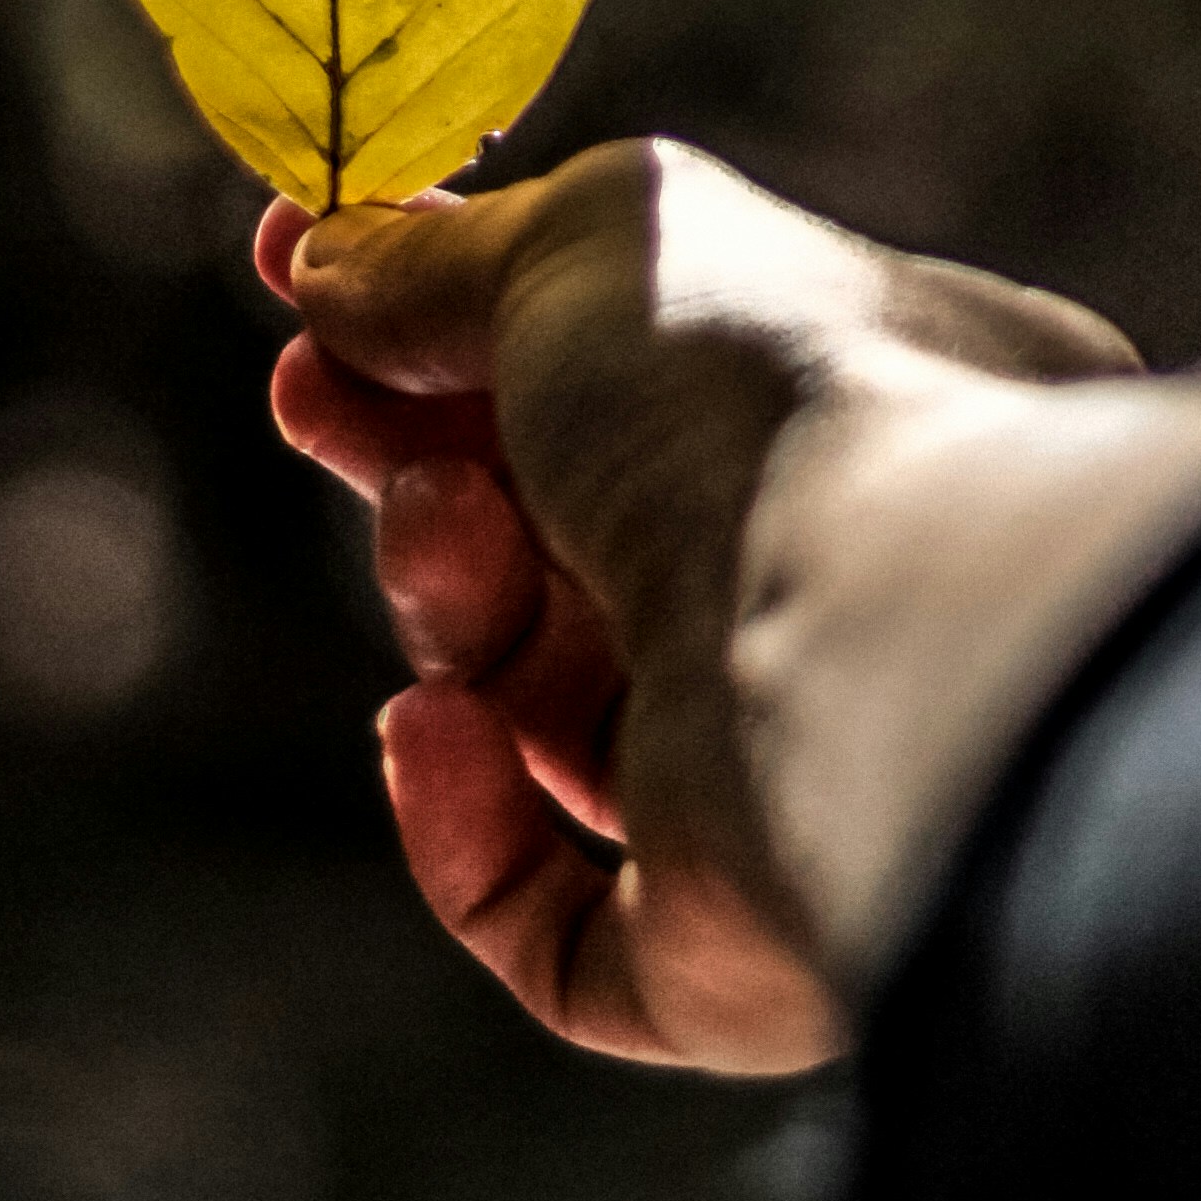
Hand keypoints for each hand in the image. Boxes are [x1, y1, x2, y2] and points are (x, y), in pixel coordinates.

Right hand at [260, 139, 1138, 1078]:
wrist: (868, 634)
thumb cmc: (769, 399)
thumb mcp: (592, 247)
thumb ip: (451, 259)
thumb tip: (327, 261)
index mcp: (892, 406)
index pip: (656, 375)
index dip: (473, 323)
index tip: (308, 272)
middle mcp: (858, 596)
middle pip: (582, 542)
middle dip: (428, 459)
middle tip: (314, 398)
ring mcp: (797, 782)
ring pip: (551, 714)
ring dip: (453, 607)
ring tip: (449, 534)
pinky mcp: (736, 954)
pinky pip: (556, 925)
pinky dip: (465, 829)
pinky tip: (436, 728)